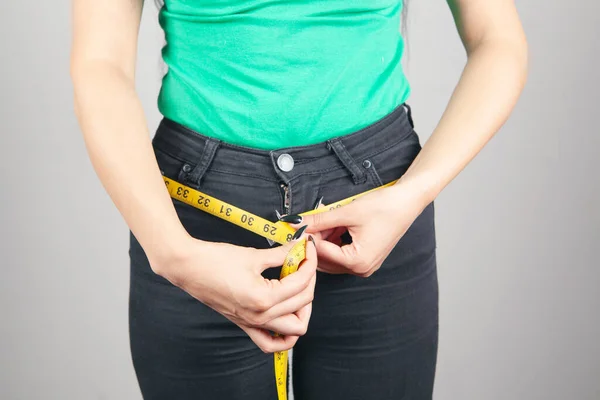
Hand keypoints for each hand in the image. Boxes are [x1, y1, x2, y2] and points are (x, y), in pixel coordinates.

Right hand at [150, 237, 316, 352]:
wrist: (188, 268)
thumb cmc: (215, 260)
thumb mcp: (253, 255)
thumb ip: (281, 254)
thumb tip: (299, 247)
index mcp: (263, 299)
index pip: (301, 282)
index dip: (309, 261)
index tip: (308, 248)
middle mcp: (260, 316)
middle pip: (303, 303)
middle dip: (310, 280)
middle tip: (304, 262)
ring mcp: (252, 323)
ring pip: (294, 329)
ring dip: (303, 309)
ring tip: (299, 288)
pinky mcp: (245, 324)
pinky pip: (271, 342)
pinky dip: (285, 335)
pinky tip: (287, 314)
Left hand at [290, 181, 428, 276]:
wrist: (407, 202)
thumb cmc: (383, 207)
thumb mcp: (346, 212)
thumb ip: (319, 219)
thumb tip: (296, 222)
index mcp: (357, 262)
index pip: (321, 253)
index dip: (307, 238)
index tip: (295, 226)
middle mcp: (361, 269)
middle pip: (325, 260)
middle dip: (315, 240)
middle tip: (307, 221)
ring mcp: (365, 266)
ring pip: (332, 257)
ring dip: (324, 239)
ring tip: (325, 218)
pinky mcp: (366, 259)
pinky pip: (342, 254)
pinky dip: (334, 240)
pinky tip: (335, 224)